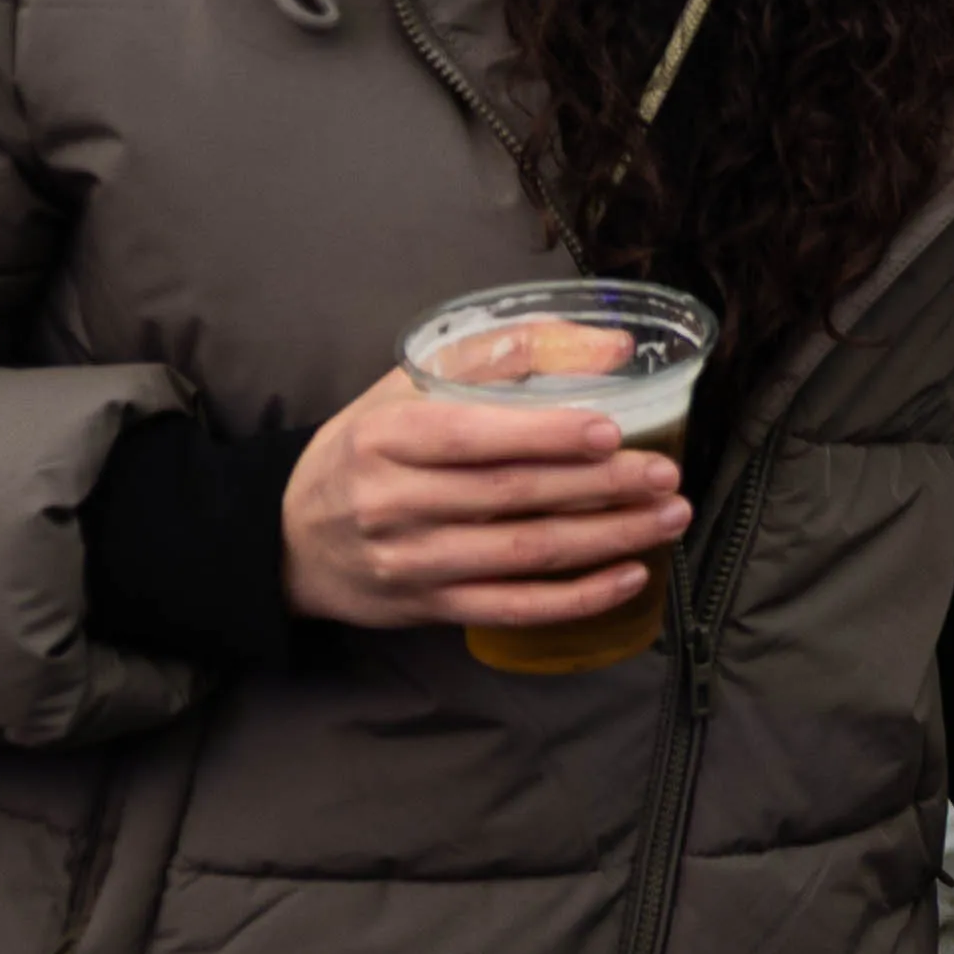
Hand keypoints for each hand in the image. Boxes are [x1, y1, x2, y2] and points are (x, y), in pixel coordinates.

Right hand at [277, 372, 690, 631]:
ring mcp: (411, 562)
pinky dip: (576, 598)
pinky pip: (512, 608)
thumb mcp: (408, 387)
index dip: (545, 435)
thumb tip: (610, 345)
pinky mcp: (428, 607)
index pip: (472, 437)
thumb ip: (503, 353)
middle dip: (599, 486)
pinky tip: (630, 576)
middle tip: (666, 474)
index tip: (612, 431)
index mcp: (386, 438)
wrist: (286, 537)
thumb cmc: (365, 448)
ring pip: (521, 555)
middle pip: (510, 496)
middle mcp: (393, 503)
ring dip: (605, 538)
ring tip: (668, 517)